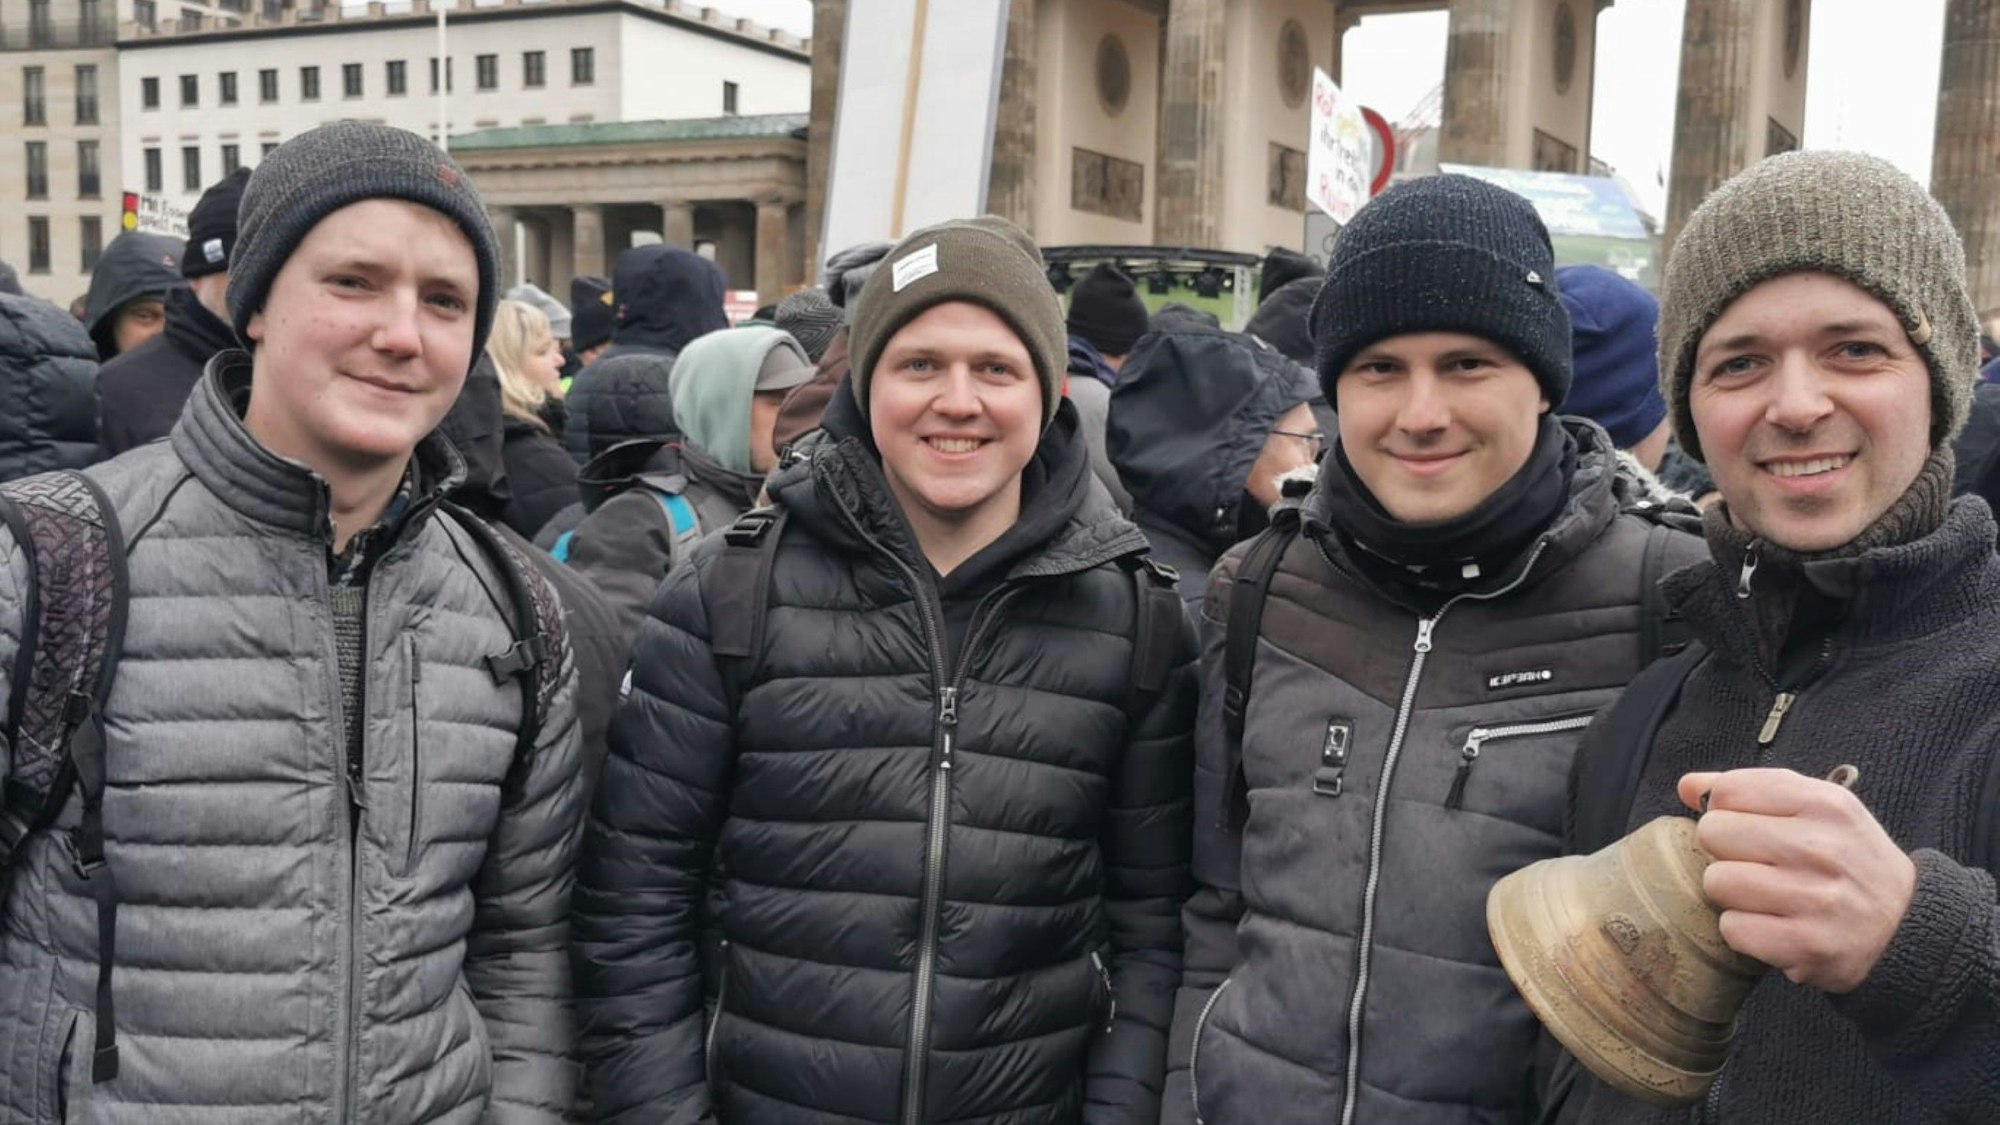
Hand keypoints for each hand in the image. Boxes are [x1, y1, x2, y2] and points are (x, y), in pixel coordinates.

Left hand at [1678, 768, 1916, 993]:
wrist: (1908, 927)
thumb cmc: (1850, 861)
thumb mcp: (1818, 810)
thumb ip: (1751, 790)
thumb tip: (1687, 785)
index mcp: (1823, 804)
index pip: (1728, 790)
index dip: (1724, 810)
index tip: (1748, 827)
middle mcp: (1820, 847)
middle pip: (1714, 834)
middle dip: (1725, 851)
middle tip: (1758, 866)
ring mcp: (1815, 899)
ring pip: (1717, 882)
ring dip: (1732, 894)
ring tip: (1767, 898)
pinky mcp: (1806, 945)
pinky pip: (1733, 928)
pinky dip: (1744, 931)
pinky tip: (1773, 926)